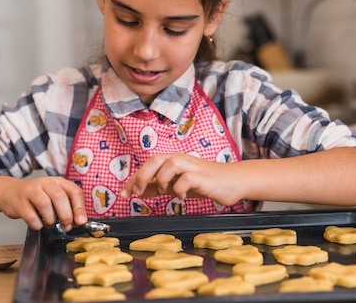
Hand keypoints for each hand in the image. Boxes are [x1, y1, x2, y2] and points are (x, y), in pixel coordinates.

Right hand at [0, 176, 86, 231]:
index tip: (80, 221)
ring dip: (51, 220)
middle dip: (66, 216)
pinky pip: (31, 216)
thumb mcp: (55, 197)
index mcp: (58, 181)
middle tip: (66, 226)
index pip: (74, 191)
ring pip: (45, 205)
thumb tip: (80, 221)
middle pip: (60, 197)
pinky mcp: (19, 203)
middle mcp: (45, 183)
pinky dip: (38, 224)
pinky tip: (38, 223)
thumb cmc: (38, 197)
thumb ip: (69, 207)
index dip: (80, 208)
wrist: (11, 192)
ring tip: (50, 223)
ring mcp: (31, 192)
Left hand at [119, 153, 239, 204]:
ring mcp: (192, 166)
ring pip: (169, 164)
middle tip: (137, 193)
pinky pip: (186, 179)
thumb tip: (139, 190)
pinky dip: (180, 189)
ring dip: (162, 180)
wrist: (232, 182)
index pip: (148, 165)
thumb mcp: (177, 185)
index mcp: (172, 160)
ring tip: (165, 193)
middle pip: (155, 160)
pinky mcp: (203, 177)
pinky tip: (182, 197)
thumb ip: (159, 186)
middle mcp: (180, 159)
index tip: (123, 194)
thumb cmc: (204, 183)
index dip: (134, 179)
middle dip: (142, 176)